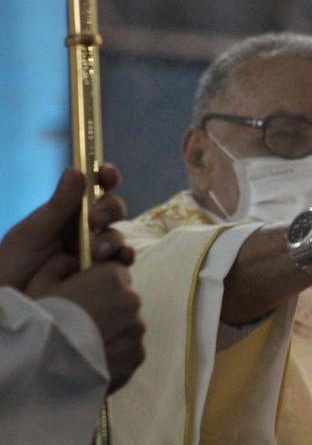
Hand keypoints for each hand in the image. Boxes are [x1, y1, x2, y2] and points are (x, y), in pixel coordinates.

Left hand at [0, 166, 126, 290]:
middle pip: (111, 210)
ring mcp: (92, 254)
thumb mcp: (29, 237)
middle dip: (108, 210)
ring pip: (116, 235)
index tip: (107, 175)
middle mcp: (82, 231)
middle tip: (93, 221)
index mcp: (64, 214)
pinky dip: (125, 257)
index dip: (104, 177)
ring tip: (96, 252)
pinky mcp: (101, 276)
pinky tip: (122, 260)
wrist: (10, 314)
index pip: (90, 189)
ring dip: (112, 238)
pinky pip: (120, 263)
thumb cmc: (8, 271)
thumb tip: (76, 171)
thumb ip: (56, 208)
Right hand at [48, 262, 144, 392]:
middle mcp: (132, 300)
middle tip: (80, 325)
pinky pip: (129, 350)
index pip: (116, 273)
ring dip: (112, 332)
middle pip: (123, 300)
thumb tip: (75, 260)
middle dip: (108, 308)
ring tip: (84, 346)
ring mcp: (136, 330)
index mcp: (113, 277)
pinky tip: (93, 360)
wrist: (42, 367)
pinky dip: (116, 354)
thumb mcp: (42, 282)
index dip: (98, 285)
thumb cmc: (39, 321)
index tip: (83, 298)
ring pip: (127, 326)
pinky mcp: (136, 356)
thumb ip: (63, 264)